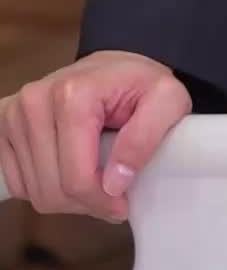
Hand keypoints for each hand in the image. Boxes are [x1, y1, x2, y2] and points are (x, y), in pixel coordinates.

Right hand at [0, 52, 191, 223]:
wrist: (115, 67)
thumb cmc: (140, 85)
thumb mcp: (168, 101)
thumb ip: (146, 138)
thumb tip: (114, 182)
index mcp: (72, 94)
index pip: (76, 179)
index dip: (102, 202)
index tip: (122, 202)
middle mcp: (35, 100)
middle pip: (52, 190)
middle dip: (85, 202)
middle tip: (110, 190)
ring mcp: (15, 112)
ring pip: (34, 192)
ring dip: (66, 197)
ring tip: (92, 176)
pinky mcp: (4, 124)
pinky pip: (18, 183)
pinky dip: (44, 186)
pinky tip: (67, 168)